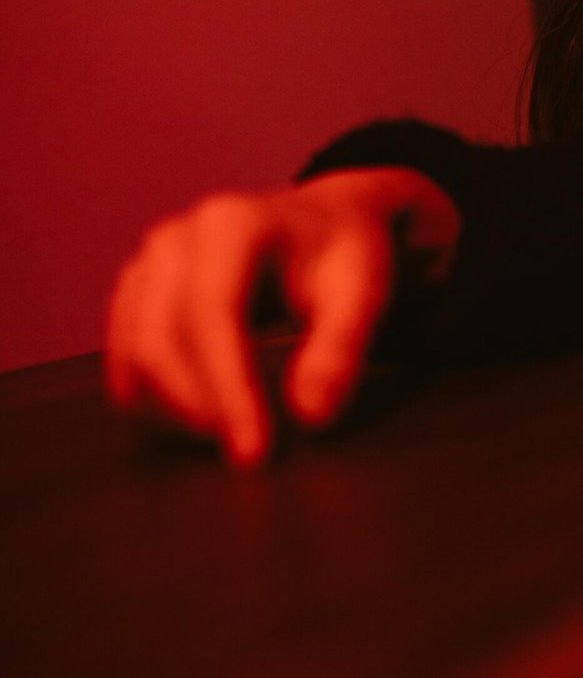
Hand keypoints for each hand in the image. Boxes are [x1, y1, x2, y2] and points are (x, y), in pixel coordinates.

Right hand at [104, 167, 459, 468]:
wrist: (326, 222)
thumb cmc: (345, 255)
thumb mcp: (362, 292)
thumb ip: (341, 350)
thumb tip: (310, 416)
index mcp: (233, 225)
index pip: (212, 315)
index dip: (227, 388)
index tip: (253, 452)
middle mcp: (176, 239)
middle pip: (159, 340)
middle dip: (198, 409)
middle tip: (250, 455)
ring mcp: (148, 264)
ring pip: (133, 354)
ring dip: (173, 410)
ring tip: (232, 435)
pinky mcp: (138, 292)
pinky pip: (125, 356)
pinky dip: (155, 398)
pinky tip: (201, 419)